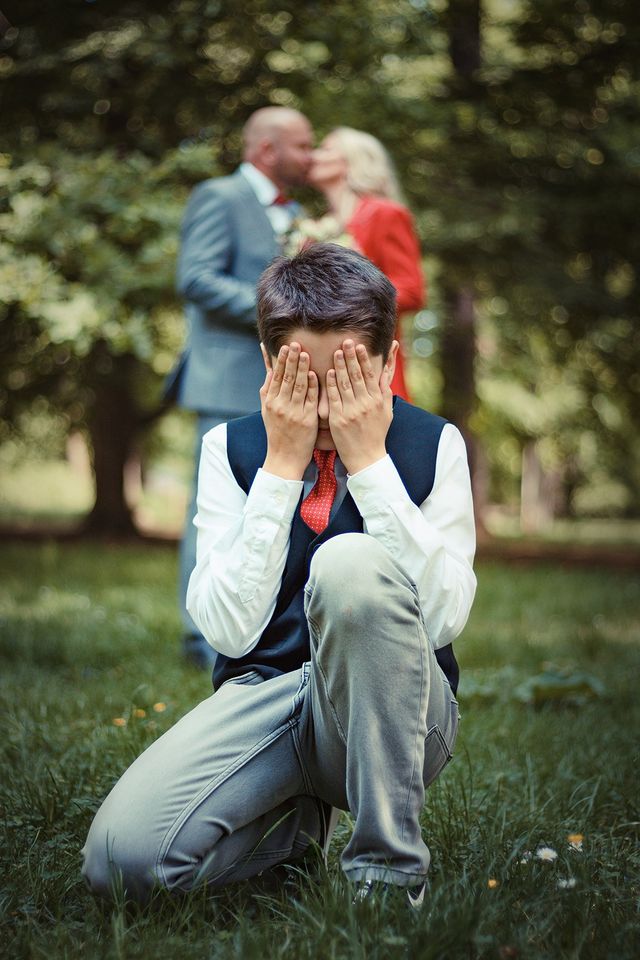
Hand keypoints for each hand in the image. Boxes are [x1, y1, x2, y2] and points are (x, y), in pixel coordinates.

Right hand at [260, 342, 317, 479]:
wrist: (284, 458)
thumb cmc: (277, 433)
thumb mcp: (267, 410)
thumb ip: (268, 389)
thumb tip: (268, 368)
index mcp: (271, 402)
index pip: (276, 376)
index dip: (281, 360)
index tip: (285, 346)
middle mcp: (280, 406)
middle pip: (286, 378)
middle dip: (291, 359)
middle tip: (296, 343)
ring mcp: (294, 413)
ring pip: (298, 386)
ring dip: (302, 369)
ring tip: (305, 353)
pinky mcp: (307, 420)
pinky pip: (309, 400)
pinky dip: (311, 386)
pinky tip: (315, 374)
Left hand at [326, 339, 394, 474]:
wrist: (367, 457)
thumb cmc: (377, 433)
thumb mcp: (387, 410)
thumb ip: (385, 389)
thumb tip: (387, 369)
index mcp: (377, 400)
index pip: (370, 375)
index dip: (363, 359)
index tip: (358, 346)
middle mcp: (365, 404)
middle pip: (357, 376)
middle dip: (351, 357)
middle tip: (345, 341)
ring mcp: (351, 411)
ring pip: (344, 384)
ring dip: (339, 366)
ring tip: (336, 352)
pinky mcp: (339, 419)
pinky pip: (334, 398)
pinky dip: (331, 384)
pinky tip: (327, 372)